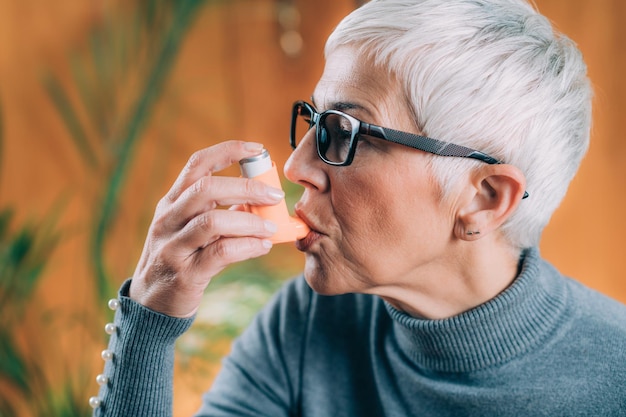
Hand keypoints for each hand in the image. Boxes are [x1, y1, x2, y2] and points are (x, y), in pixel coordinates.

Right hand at [129, 141, 283, 317]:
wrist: (151, 303)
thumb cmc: (180, 259)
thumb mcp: (192, 230)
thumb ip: (222, 213)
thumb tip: (262, 201)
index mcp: (172, 202)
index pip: (197, 164)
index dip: (228, 151)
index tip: (257, 148)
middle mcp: (168, 219)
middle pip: (206, 189)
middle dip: (246, 188)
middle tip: (275, 195)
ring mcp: (173, 246)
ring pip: (212, 221)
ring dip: (249, 222)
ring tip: (272, 228)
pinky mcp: (184, 273)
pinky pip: (219, 253)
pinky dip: (246, 247)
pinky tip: (262, 246)